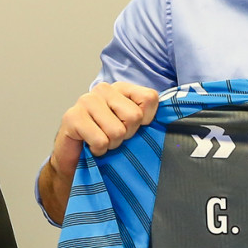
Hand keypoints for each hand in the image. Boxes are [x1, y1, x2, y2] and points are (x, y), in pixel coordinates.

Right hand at [40, 81, 160, 217]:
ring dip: (111, 144)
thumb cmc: (107, 141)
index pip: (150, 98)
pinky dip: (99, 150)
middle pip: (135, 116)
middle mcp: (104, 89)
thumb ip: (150, 117)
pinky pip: (100, 140)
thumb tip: (175, 119)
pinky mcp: (72, 117)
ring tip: (102, 141)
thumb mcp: (133, 127)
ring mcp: (86, 101)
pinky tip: (91, 146)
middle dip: (127, 135)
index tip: (135, 128)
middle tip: (115, 137)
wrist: (75, 159)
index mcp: (122, 88)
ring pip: (117, 131)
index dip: (147, 120)